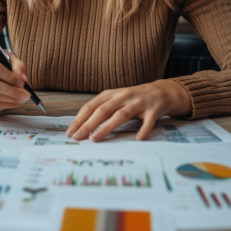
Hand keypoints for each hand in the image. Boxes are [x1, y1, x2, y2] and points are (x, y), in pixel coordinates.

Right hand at [0, 50, 31, 112]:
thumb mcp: (7, 58)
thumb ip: (18, 65)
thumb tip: (23, 79)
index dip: (9, 76)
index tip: (22, 83)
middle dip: (12, 91)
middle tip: (25, 95)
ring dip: (10, 100)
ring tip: (21, 99)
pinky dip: (3, 106)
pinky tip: (12, 103)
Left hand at [66, 79, 191, 141]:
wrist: (161, 91)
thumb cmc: (133, 99)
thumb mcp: (115, 100)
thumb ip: (101, 110)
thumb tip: (81, 127)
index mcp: (111, 94)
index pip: (91, 106)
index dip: (80, 119)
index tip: (70, 133)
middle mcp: (123, 96)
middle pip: (103, 110)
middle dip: (88, 125)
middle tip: (78, 138)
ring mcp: (138, 103)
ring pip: (121, 115)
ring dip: (107, 127)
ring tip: (95, 139)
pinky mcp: (153, 110)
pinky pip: (148, 120)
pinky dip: (144, 129)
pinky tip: (139, 138)